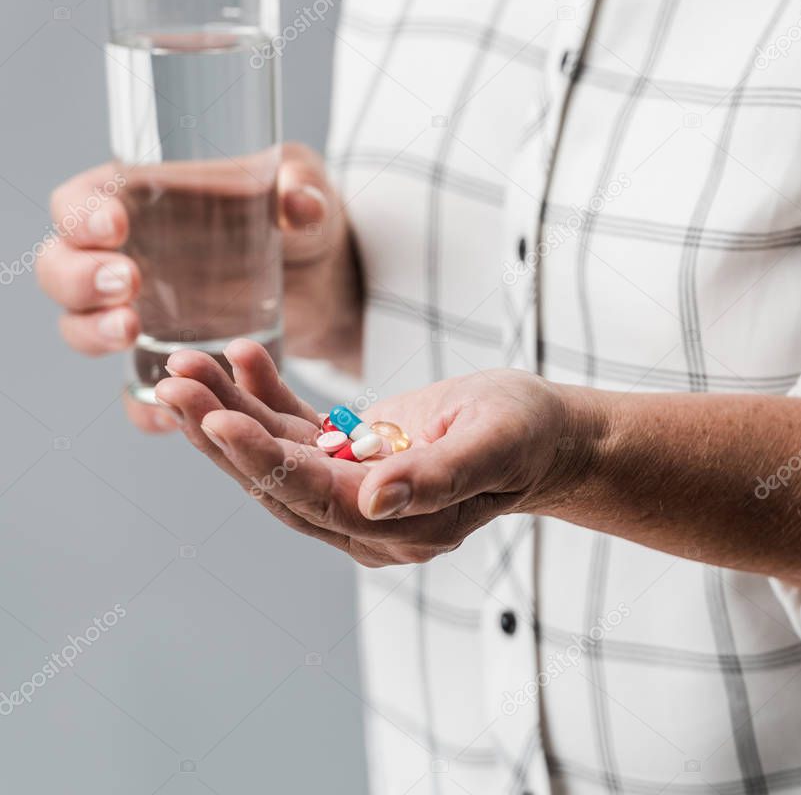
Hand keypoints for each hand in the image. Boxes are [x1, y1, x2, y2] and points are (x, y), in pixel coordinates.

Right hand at [38, 144, 361, 432]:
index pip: (81, 202)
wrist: (328, 280)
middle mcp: (127, 257)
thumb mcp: (307, 189)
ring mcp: (141, 314)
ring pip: (81, 326)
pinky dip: (143, 404)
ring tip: (131, 333)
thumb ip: (304, 187)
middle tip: (128, 284)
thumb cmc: (301, 218)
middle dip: (81, 278)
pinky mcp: (169, 360)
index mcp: (143, 201)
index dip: (82, 214)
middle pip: (62, 267)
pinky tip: (165, 410)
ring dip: (93, 333)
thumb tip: (302, 203)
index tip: (116, 227)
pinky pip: (138, 389)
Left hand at [154, 341, 584, 565]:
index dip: (261, 459)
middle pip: (277, 478)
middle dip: (221, 431)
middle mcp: (366, 519)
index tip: (214, 417)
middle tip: (171, 381)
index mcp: (400, 529)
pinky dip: (267, 396)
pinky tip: (243, 357)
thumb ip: (439, 477)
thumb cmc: (528, 434)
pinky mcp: (352, 458)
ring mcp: (355, 490)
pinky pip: (298, 430)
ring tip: (185, 363)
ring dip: (229, 408)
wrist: (543, 436)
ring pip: (276, 452)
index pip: (313, 496)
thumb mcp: (495, 445)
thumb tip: (374, 501)